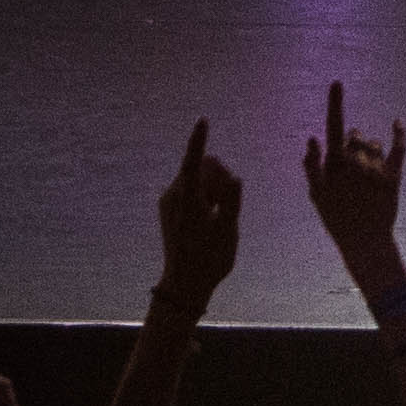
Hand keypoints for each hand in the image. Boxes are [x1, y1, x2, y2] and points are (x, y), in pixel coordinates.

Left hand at [154, 119, 241, 312]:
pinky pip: (190, 187)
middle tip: (229, 201)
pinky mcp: (169, 208)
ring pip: (197, 176)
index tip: (203, 120)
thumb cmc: (209, 259)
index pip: (193, 163)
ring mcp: (169, 202)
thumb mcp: (228, 231)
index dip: (198, 141)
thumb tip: (236, 178)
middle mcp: (174, 196)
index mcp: (189, 201)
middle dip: (219, 175)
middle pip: (201, 167)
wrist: (185, 284)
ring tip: (219, 213)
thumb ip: (231, 202)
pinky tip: (211, 214)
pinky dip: (204, 192)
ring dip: (213, 185)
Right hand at [303, 82, 405, 284]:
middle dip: (351, 141)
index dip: (335, 103)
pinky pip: (399, 148)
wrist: (364, 242)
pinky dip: (399, 134)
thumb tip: (312, 138)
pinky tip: (398, 123)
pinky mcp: (394, 176)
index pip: (333, 126)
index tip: (337, 83)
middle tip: (348, 162)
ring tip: (363, 171)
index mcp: (336, 164)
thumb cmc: (336, 218)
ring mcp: (377, 169)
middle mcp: (357, 162)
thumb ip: (312, 166)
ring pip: (374, 143)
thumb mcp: (316, 195)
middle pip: (355, 135)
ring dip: (369, 148)